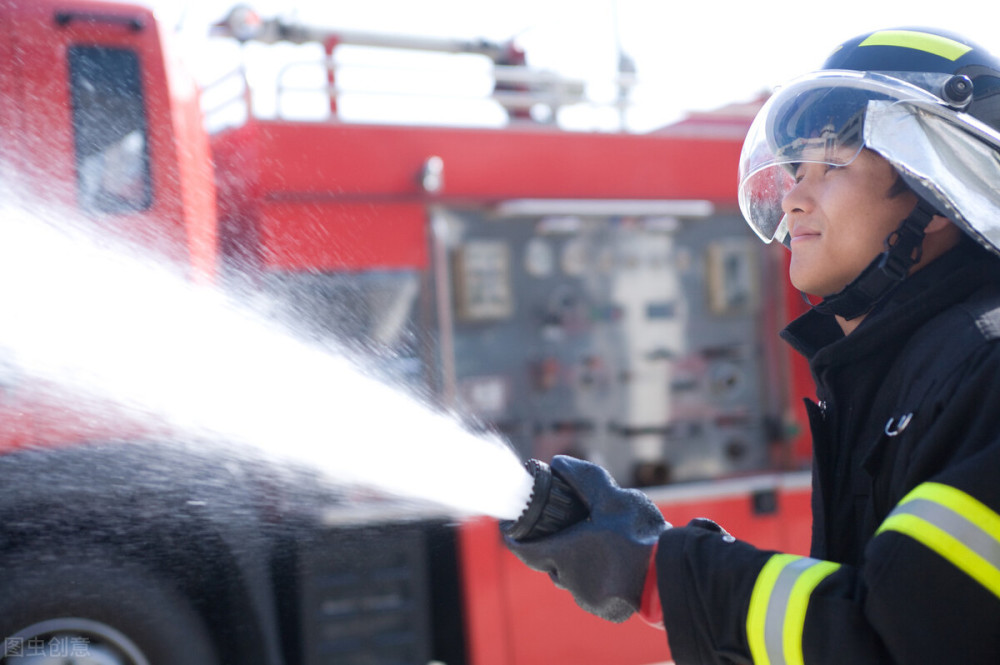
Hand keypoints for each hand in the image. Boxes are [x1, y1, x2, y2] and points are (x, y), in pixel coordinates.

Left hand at [502, 456, 668, 621]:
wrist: (674, 574)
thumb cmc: (642, 536)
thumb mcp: (612, 498)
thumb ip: (582, 478)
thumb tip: (558, 464)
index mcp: (565, 554)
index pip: (524, 549)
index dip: (516, 535)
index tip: (515, 525)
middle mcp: (570, 581)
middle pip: (548, 561)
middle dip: (555, 544)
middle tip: (572, 527)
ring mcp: (588, 599)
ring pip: (570, 577)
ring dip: (576, 562)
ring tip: (601, 544)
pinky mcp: (607, 611)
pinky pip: (590, 591)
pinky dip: (595, 577)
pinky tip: (614, 563)